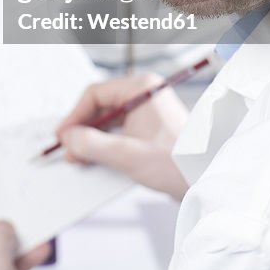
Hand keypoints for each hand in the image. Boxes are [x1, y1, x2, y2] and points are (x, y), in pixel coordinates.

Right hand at [55, 73, 188, 200]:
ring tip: (81, 158)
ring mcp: (148, 113)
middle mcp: (144, 96)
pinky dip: (107, 147)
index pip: (95, 94)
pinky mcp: (151, 130)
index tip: (62, 136)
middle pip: (101, 107)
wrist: (207, 180)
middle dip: (83, 130)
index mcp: (141, 89)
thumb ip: (92, 145)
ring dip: (94, 140)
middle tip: (69, 150)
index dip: (75, 116)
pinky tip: (98, 162)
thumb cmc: (177, 163)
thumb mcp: (127, 155)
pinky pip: (120, 133)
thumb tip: (69, 139)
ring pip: (109, 122)